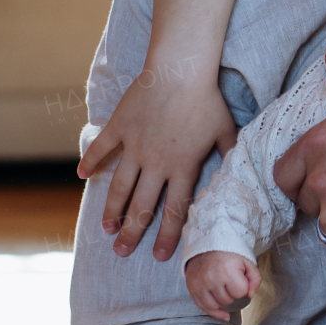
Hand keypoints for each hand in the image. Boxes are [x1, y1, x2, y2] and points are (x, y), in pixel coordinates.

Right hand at [80, 66, 236, 260]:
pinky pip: (102, 148)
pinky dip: (91, 161)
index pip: (175, 210)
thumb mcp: (225, 130)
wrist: (180, 69)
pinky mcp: (119, 127)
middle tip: (122, 251)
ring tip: (106, 228)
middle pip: (141, 206)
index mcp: (183, 167)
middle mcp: (156, 163)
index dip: (168, 235)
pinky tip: (82, 176)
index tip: (160, 255)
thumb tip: (243, 174)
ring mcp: (135, 146)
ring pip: (119, 187)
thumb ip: (231, 155)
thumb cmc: (207, 98)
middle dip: (132, 232)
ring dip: (112, 210)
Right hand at [185, 249, 259, 322]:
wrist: (207, 245)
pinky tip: (220, 312)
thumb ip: (255, 279)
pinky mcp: (192, 287)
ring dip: (222, 301)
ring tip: (223, 290)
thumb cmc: (228, 254)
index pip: (240, 292)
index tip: (240, 280)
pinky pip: (202, 307)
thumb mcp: (247, 262)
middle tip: (230, 282)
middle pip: (228, 300)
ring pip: (215, 305)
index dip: (242, 288)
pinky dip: (212, 311)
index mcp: (228, 270)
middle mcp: (212, 278)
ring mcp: (200, 284)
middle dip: (232, 294)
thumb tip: (250, 295)